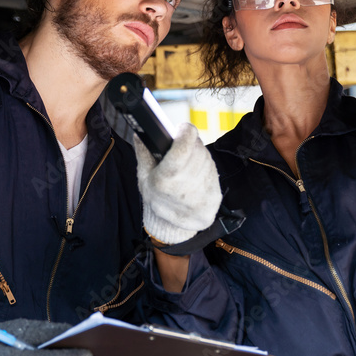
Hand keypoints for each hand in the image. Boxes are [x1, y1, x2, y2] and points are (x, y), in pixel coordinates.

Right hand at [135, 123, 221, 244]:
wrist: (173, 227)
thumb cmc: (157, 198)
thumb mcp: (144, 178)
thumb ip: (144, 153)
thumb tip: (140, 133)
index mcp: (165, 181)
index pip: (183, 146)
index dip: (184, 132)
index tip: (181, 128)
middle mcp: (185, 187)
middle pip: (195, 148)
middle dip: (190, 143)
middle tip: (182, 145)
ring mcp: (202, 193)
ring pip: (206, 158)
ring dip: (198, 154)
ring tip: (188, 162)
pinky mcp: (215, 197)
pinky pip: (213, 170)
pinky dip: (205, 167)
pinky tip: (196, 173)